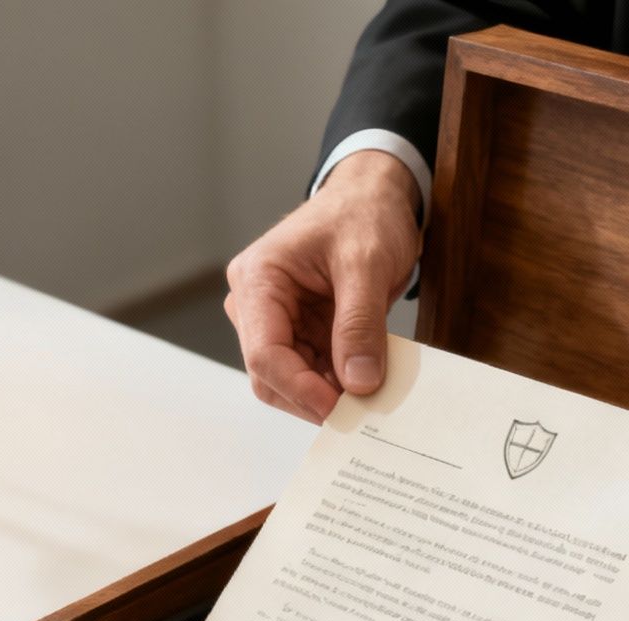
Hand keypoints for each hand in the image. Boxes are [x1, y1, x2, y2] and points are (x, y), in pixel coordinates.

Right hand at [225, 150, 422, 421]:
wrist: (373, 197)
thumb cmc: (363, 214)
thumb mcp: (367, 264)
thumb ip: (360, 324)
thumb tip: (359, 383)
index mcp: (258, 280)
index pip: (265, 353)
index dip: (300, 388)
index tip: (340, 409)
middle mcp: (255, 304)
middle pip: (270, 374)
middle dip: (313, 397)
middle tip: (360, 414)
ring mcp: (276, 321)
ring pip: (289, 381)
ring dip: (327, 394)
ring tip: (369, 398)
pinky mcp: (300, 332)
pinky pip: (312, 371)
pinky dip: (337, 384)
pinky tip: (366, 385)